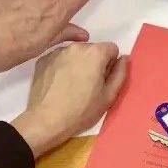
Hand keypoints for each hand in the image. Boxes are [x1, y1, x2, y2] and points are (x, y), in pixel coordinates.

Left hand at [14, 42, 128, 156]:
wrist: (46, 120)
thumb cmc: (81, 111)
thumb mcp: (109, 96)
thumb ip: (120, 73)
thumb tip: (124, 58)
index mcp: (95, 53)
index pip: (111, 48)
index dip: (110, 64)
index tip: (103, 80)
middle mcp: (76, 47)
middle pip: (92, 49)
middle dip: (94, 62)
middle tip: (88, 85)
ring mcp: (57, 52)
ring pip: (75, 53)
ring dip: (77, 63)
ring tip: (71, 85)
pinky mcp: (43, 60)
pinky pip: (59, 59)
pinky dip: (62, 67)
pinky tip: (58, 85)